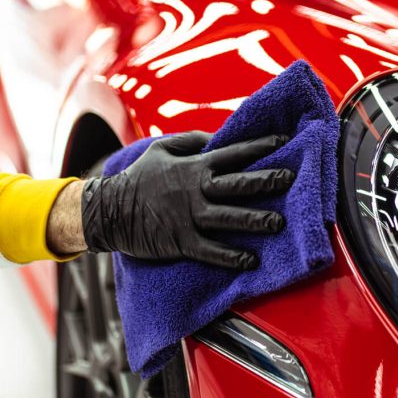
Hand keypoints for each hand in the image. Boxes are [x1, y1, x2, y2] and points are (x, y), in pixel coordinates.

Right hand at [81, 132, 293, 268]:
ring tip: (278, 222)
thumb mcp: (161, 149)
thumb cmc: (139, 177)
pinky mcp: (182, 241)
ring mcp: (189, 217)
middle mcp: (196, 190)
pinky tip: (251, 260)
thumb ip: (192, 140)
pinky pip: (211, 250)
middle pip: (238, 184)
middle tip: (290, 179)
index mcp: (194, 166)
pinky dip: (231, 256)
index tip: (283, 141)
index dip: (260, 146)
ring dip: (255, 220)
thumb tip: (219, 137)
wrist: (108, 210)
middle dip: (266, 181)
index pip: (234, 153)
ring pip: (229, 217)